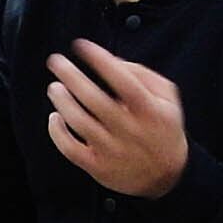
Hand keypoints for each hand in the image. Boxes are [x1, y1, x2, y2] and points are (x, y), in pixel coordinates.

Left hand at [47, 40, 190, 199]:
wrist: (166, 177)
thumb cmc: (162, 129)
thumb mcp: (167, 99)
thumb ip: (144, 76)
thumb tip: (113, 60)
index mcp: (150, 111)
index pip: (124, 81)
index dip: (101, 61)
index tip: (81, 45)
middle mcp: (130, 131)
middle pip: (95, 100)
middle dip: (71, 76)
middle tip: (56, 61)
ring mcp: (113, 150)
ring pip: (79, 123)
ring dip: (62, 101)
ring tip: (54, 87)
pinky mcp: (98, 167)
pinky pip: (70, 149)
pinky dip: (57, 132)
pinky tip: (55, 116)